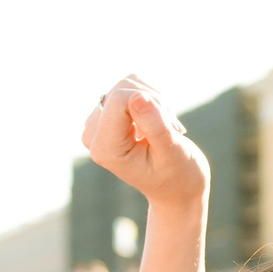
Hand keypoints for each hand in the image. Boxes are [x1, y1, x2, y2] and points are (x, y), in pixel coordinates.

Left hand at [83, 76, 206, 207]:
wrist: (177, 187)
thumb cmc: (179, 175)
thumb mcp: (173, 153)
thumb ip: (155, 126)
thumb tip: (138, 96)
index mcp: (105, 149)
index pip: (120, 99)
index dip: (153, 104)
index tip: (172, 127)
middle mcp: (93, 136)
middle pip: (121, 90)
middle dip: (154, 102)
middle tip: (172, 129)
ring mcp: (98, 125)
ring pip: (126, 84)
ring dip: (155, 99)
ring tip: (166, 126)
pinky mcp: (107, 115)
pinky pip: (128, 85)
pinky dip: (150, 96)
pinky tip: (158, 119)